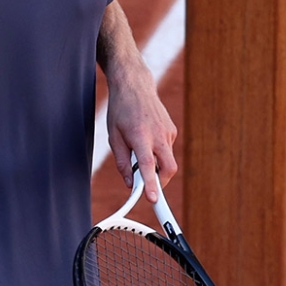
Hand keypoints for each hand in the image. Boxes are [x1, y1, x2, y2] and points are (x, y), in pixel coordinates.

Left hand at [106, 62, 177, 203]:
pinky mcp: (172, 130)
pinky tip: (146, 139)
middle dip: (161, 182)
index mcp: (140, 136)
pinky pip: (167, 149)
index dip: (151, 185)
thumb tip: (129, 183)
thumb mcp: (113, 136)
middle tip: (148, 185)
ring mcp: (168, 132)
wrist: (134, 86)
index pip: (148, 166)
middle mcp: (158, 135)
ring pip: (168, 160)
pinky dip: (158, 152)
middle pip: (168, 169)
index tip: (153, 200)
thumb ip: (121, 162)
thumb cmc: (120, 111)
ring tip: (139, 150)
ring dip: (157, 165)